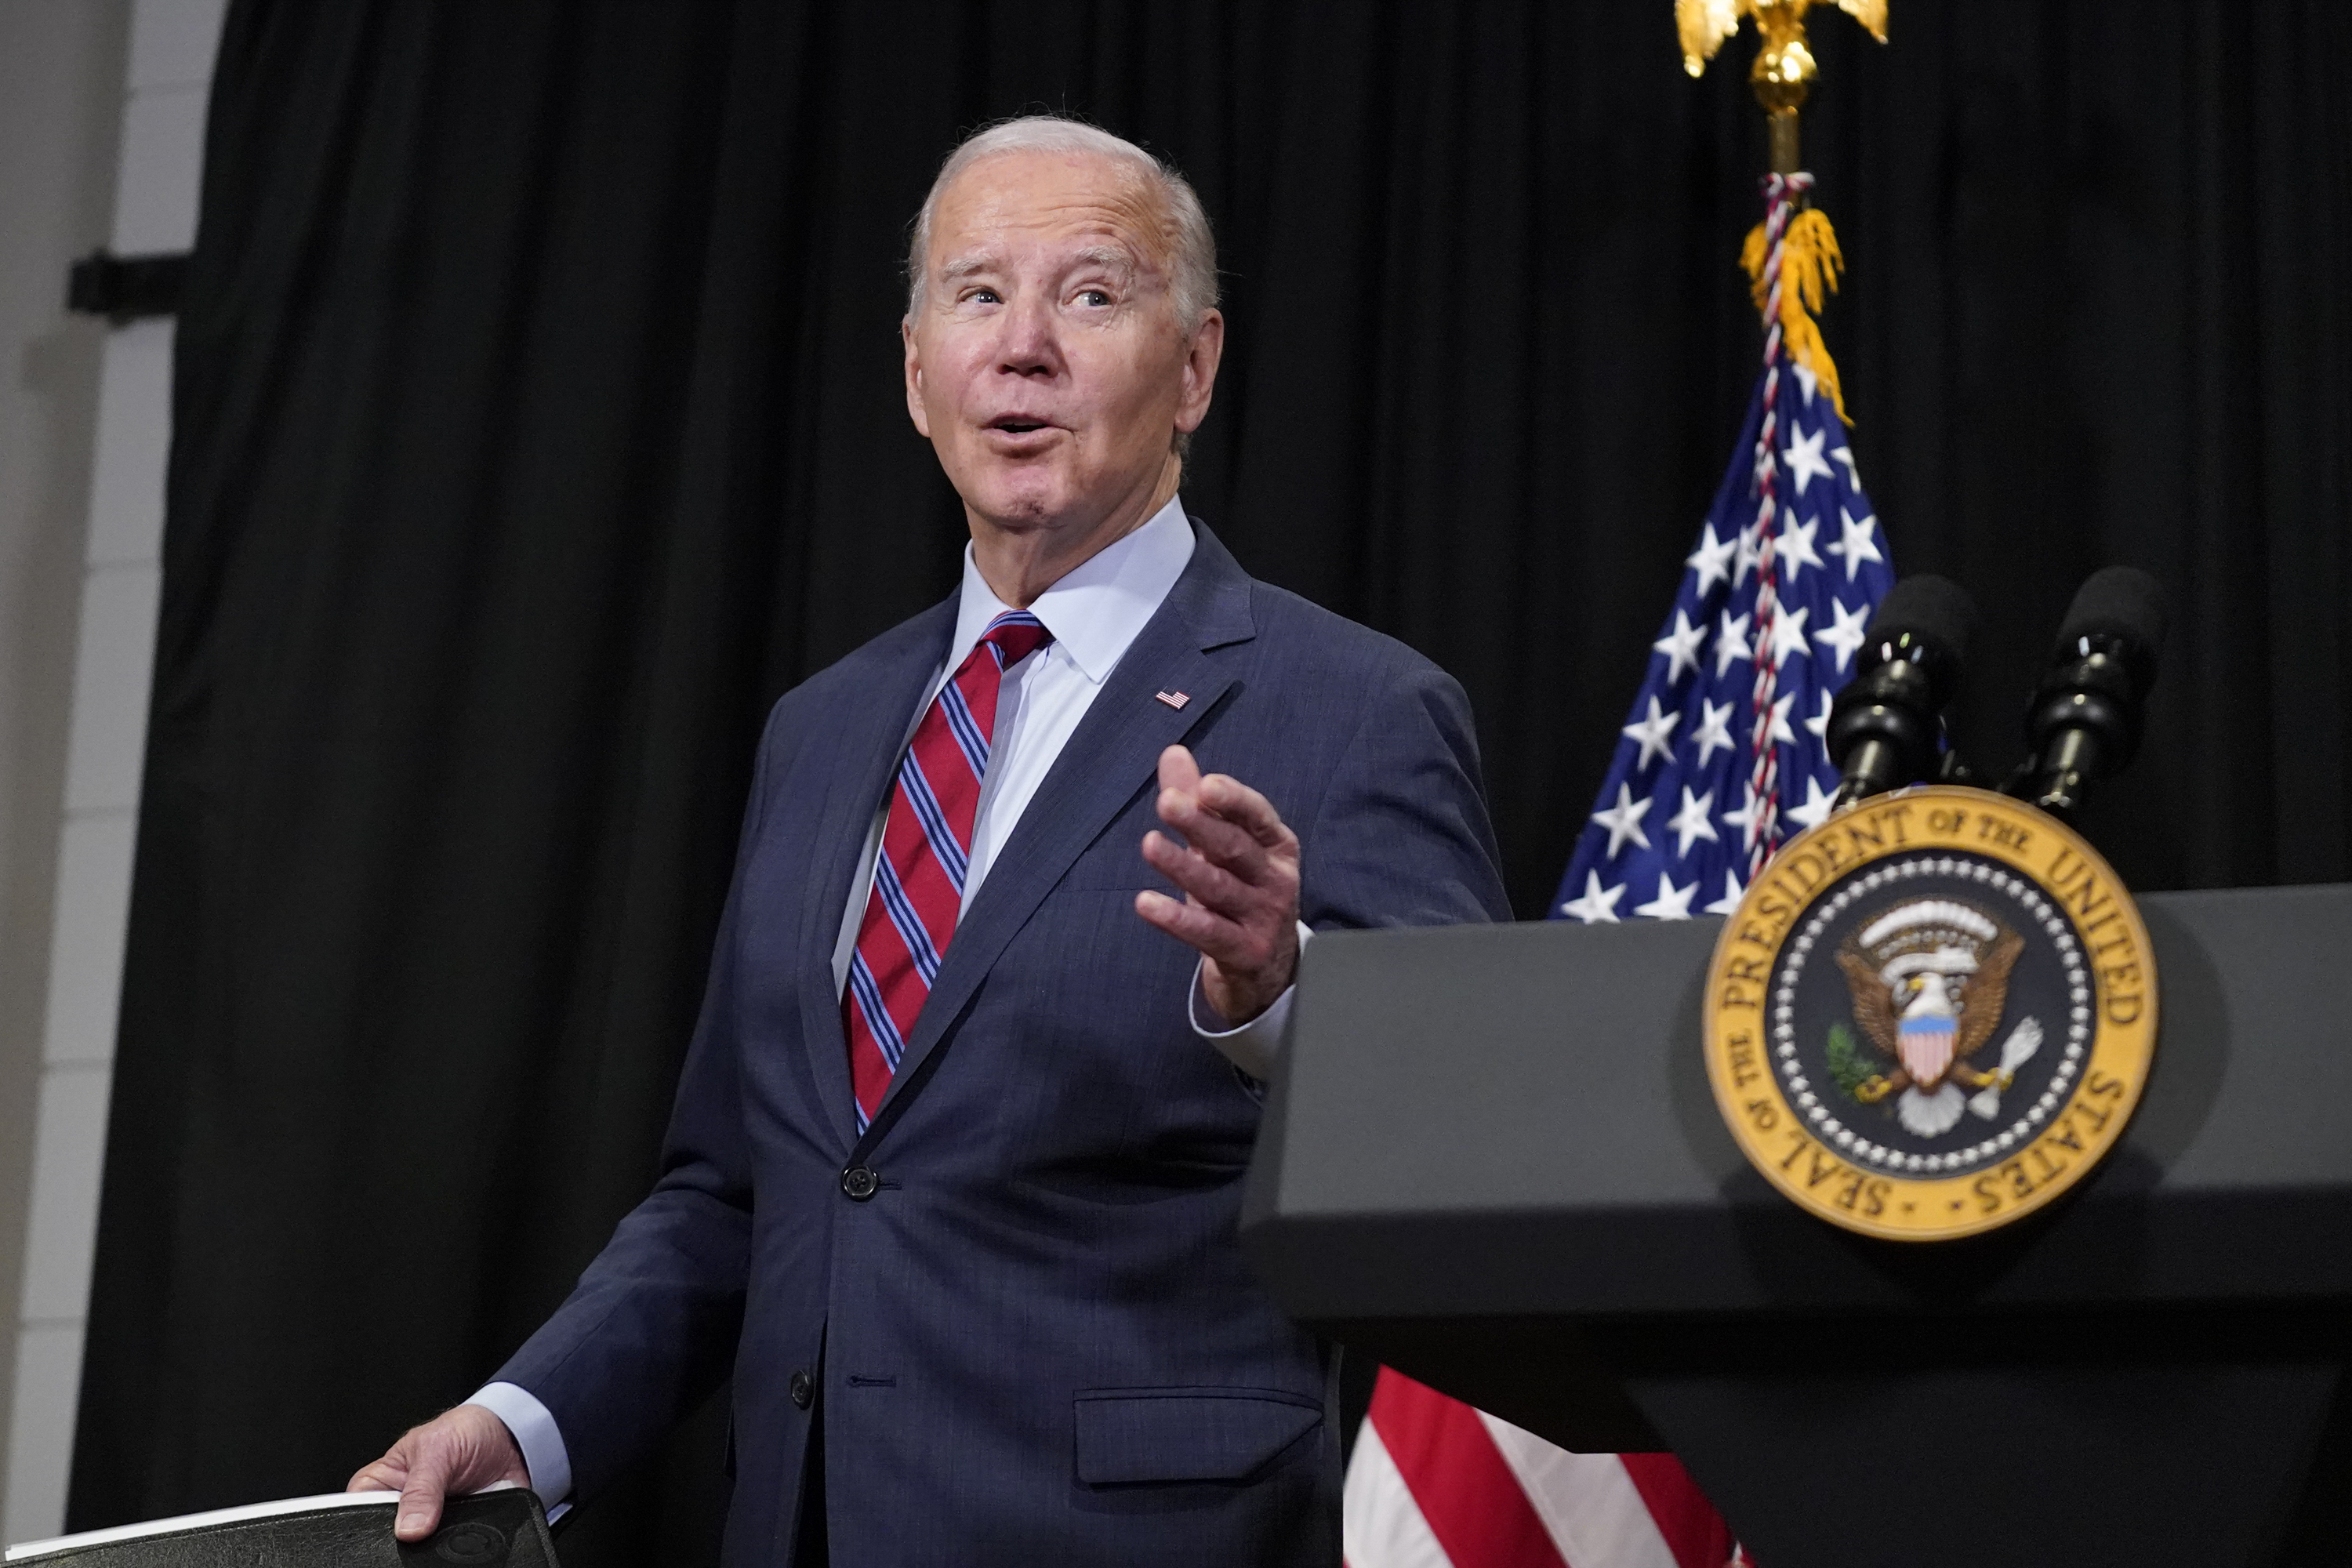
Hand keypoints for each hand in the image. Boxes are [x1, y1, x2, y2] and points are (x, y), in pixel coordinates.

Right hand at [348, 1403, 529, 1541]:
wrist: (512, 1438)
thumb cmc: (467, 1431)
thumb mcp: (438, 1449)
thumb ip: (422, 1488)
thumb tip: (408, 1528)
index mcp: (382, 1481)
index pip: (357, 1509)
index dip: (368, 1522)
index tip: (392, 1527)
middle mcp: (400, 1507)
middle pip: (388, 1537)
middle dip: (406, 1538)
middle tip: (429, 1524)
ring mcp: (426, 1524)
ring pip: (418, 1550)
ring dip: (434, 1544)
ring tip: (453, 1523)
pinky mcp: (453, 1534)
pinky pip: (448, 1552)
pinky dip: (457, 1548)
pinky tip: (467, 1533)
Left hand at [1135, 745, 1301, 1025]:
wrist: (1268, 969)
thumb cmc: (1242, 893)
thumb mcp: (1225, 847)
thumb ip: (1199, 802)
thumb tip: (1173, 753)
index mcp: (1276, 846)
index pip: (1257, 816)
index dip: (1233, 800)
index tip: (1205, 785)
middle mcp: (1275, 879)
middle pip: (1235, 848)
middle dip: (1201, 824)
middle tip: (1168, 803)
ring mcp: (1263, 918)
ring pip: (1218, 888)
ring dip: (1183, 866)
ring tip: (1149, 845)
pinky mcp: (1245, 952)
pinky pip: (1206, 933)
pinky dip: (1176, 919)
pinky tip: (1146, 904)